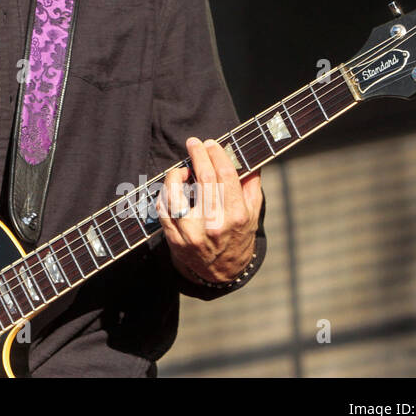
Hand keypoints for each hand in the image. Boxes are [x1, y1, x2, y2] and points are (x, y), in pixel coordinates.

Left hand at [157, 137, 262, 283]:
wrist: (221, 272)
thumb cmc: (237, 237)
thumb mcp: (252, 214)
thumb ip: (251, 187)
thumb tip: (249, 160)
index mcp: (236, 216)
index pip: (225, 176)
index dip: (216, 156)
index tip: (211, 144)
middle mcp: (215, 224)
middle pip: (204, 180)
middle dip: (198, 156)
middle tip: (194, 143)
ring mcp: (192, 232)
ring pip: (177, 193)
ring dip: (176, 175)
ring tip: (182, 170)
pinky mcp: (175, 239)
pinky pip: (163, 209)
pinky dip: (165, 194)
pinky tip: (172, 189)